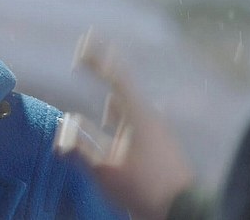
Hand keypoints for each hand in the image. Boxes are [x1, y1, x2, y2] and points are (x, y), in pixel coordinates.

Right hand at [54, 28, 194, 219]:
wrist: (185, 211)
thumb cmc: (146, 187)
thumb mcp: (106, 170)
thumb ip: (81, 148)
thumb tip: (63, 128)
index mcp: (139, 115)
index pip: (116, 77)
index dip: (98, 60)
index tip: (81, 46)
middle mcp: (150, 118)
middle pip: (123, 91)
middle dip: (105, 77)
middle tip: (87, 63)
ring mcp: (158, 134)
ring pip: (128, 111)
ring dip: (111, 105)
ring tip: (101, 101)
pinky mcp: (160, 149)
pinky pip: (132, 126)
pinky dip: (117, 123)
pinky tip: (109, 131)